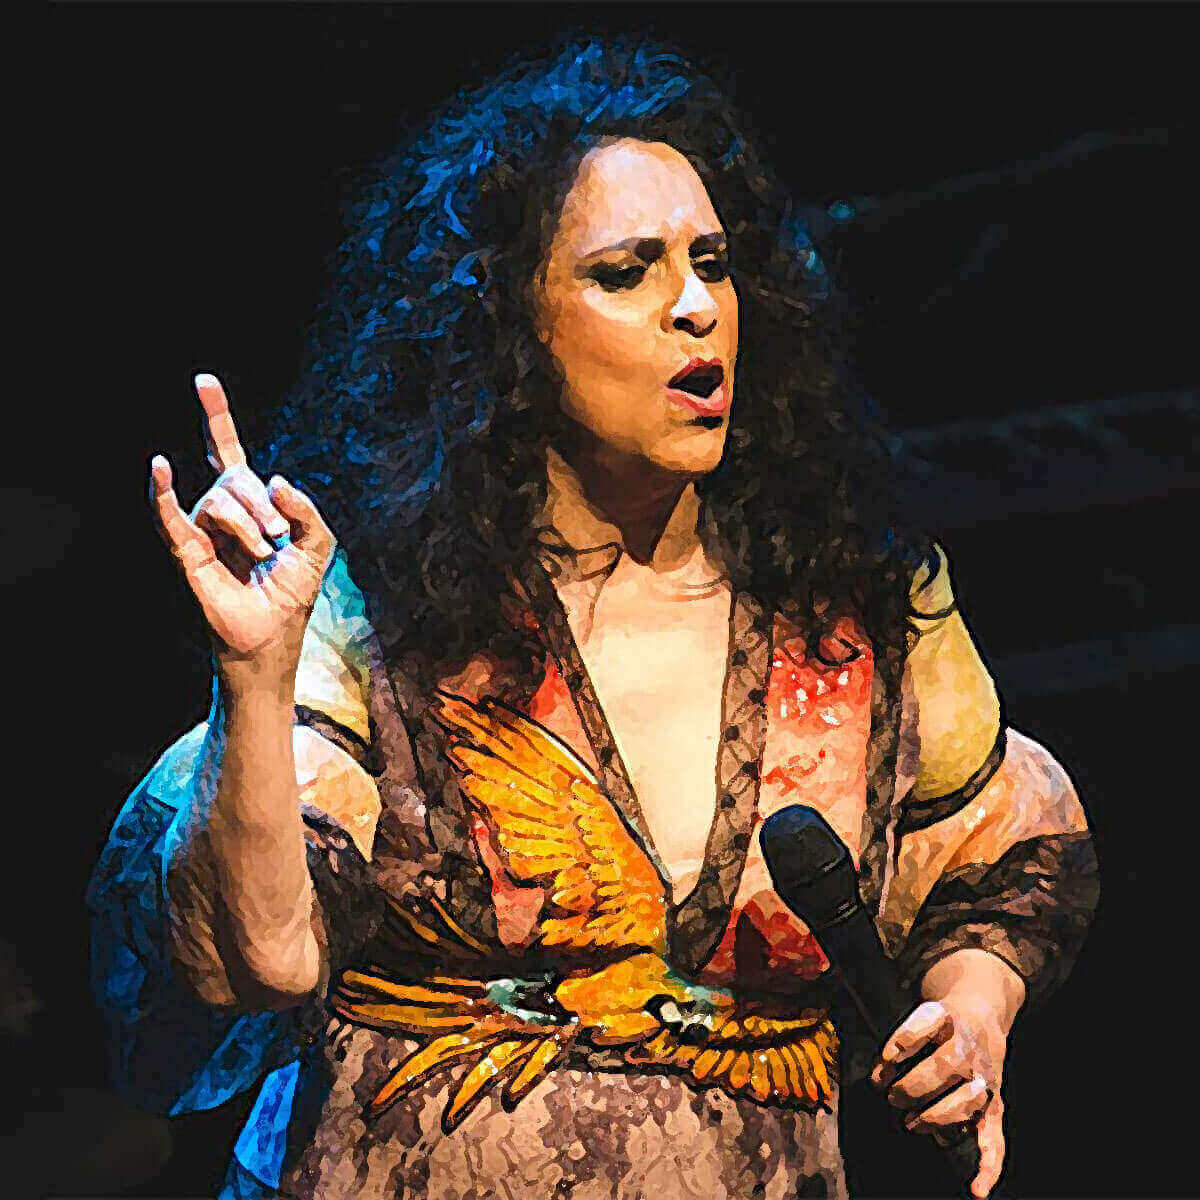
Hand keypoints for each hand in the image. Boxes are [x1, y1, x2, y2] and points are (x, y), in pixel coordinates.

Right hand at [149, 372, 334, 688]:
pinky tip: (160, 467)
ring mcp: (200, 527)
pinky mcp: (187, 550)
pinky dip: (162, 490)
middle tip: (277, 541)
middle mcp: (220, 507)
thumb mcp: (318, 544)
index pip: (225, 449)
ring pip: (221, 500)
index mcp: (250, 499)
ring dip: (250, 529)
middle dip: (264, 507)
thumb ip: (306, 508)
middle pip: (236, 477)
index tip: (204, 381)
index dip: (216, 415)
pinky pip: (170, 514)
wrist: (273, 633)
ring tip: (260, 556)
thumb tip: (274, 480)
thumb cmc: (292, 590)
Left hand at [871, 997, 1007, 1197]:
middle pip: (943, 1066)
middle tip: (893, 1097)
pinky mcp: (994, 1104)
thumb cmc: (942, 1022)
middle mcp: (969, 1048)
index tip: (886, 1057)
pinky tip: (976, 1188)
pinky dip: (987, 1166)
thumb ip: (900, 1041)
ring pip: (966, 1100)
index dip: (901, 1041)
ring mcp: (984, 1078)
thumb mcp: (919, 1013)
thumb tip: (882, 1073)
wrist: (982, 1011)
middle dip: (912, 1086)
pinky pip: (995, 1138)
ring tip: (913, 1123)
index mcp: (947, 1019)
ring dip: (936, 1116)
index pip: (924, 1025)